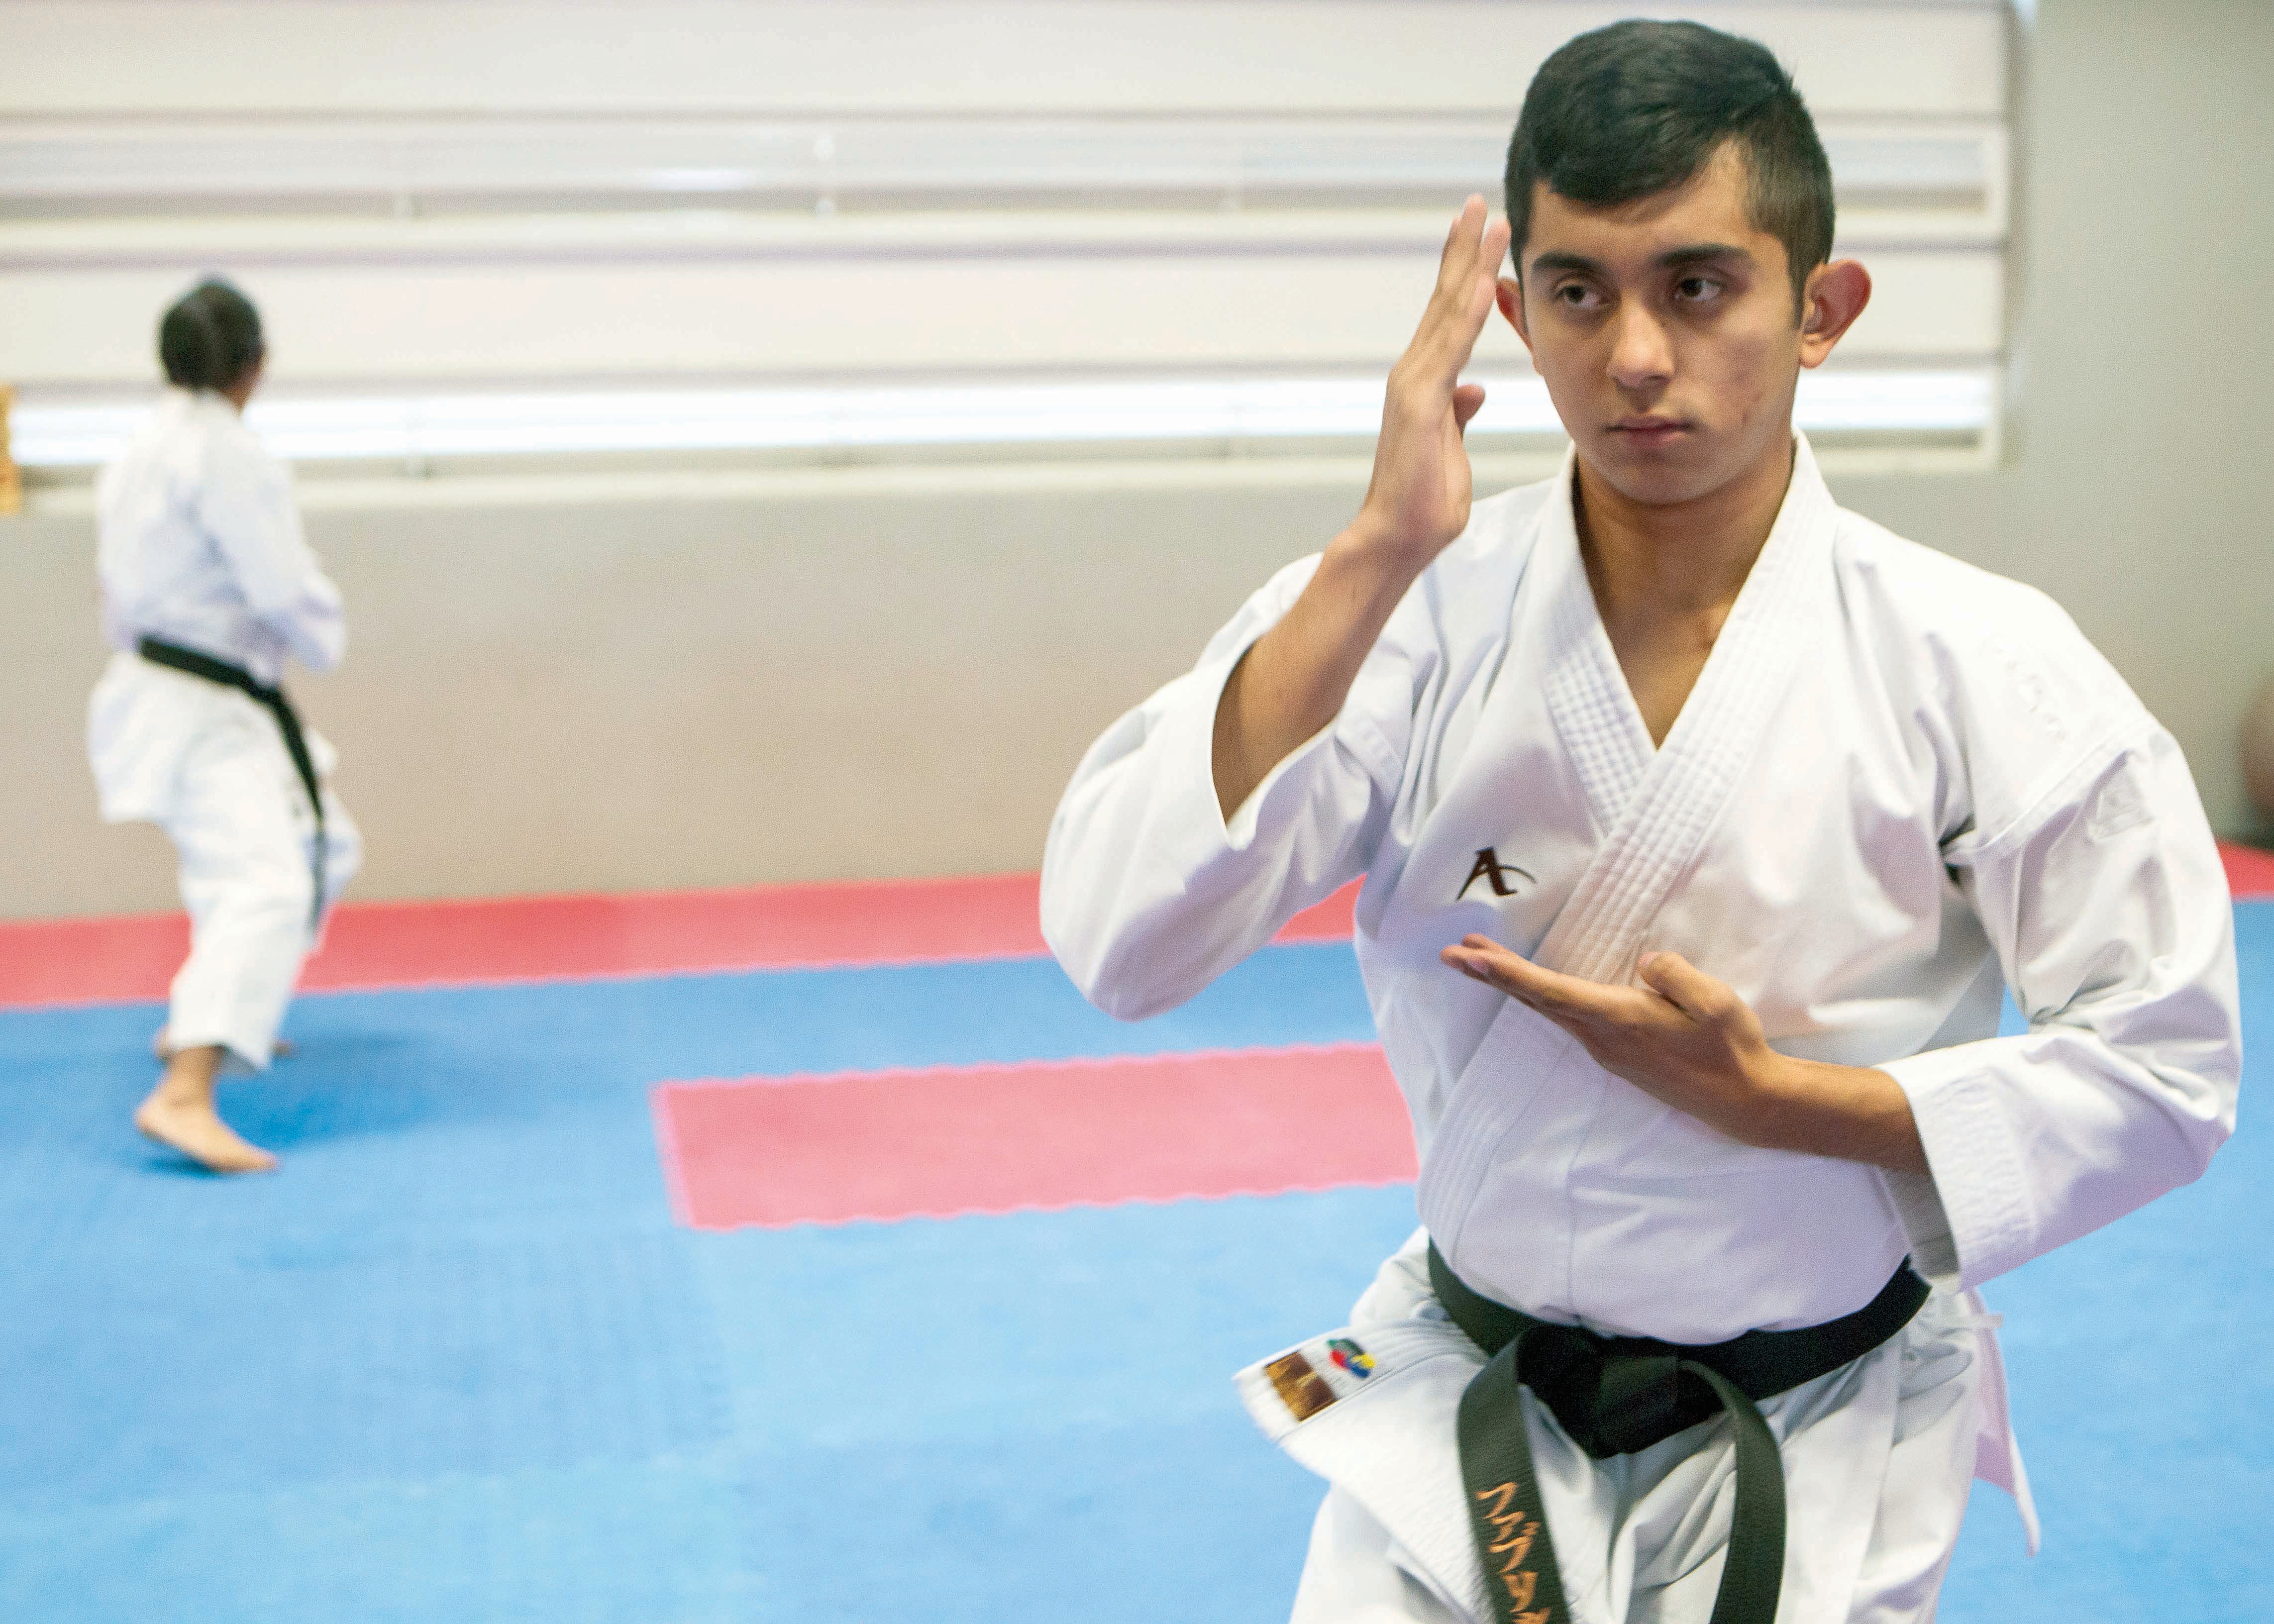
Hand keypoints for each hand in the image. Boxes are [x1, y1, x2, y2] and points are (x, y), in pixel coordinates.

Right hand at [1350, 196, 1511, 567]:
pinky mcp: (1421, 405)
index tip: (1480, 232)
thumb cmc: (1423, 501)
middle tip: (1481, 203)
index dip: (1465, 271)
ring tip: (1488, 223)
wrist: (1397, 537)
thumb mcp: (1452, 448)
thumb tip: (1473, 390)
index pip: (1448, 315)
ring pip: (1448, 314)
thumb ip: (1459, 414)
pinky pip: (1450, 352)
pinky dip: (1468, 316)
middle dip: (1464, 250)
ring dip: (1469, 266)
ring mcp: (1415, 386)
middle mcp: (1415, 374)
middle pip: (1445, 300)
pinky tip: (1484, 283)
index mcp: (1426, 382)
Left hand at [1439, 937, 1928, 1171]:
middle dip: (1491, 974)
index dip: (1507, 972)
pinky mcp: (1618, 1055)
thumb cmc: (1731, 1047)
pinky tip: (1535, 990)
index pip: (1550, 991)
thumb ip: (1673, 975)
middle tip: (1451, 952)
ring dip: (1513, 984)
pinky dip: (1541, 999)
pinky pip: (1569, 1020)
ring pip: (1549, 1010)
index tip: (1469, 957)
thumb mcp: (1713, 1001)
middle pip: (1536, 1000)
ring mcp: (1607, 1050)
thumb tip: (1643, 963)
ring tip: (1482, 961)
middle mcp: (1603, 1037)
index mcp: (1620, 1019)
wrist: (1746, 1100)